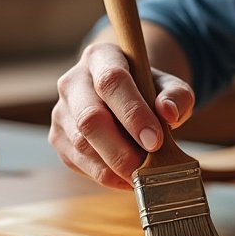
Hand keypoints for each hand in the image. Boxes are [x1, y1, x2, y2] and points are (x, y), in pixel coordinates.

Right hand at [49, 39, 196, 188]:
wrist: (125, 97)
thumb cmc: (149, 90)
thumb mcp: (170, 85)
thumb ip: (176, 95)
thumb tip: (169, 112)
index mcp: (101, 57)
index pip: (111, 81)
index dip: (133, 113)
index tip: (155, 140)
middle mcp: (73, 82)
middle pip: (89, 118)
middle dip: (121, 150)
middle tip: (148, 169)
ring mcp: (61, 111)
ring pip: (81, 145)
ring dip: (113, 167)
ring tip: (142, 175)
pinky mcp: (58, 138)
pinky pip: (78, 163)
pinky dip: (105, 176)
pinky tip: (127, 178)